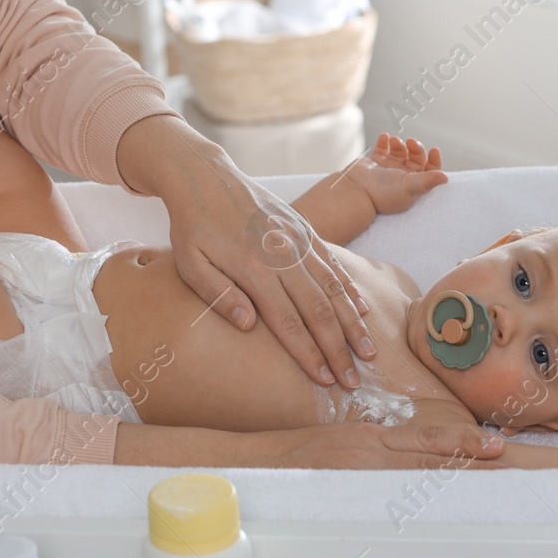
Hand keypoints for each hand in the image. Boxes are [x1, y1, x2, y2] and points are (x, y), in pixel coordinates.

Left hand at [116, 115, 373, 388]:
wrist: (204, 176)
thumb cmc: (191, 225)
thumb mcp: (190, 262)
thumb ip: (218, 294)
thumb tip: (248, 326)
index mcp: (253, 268)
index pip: (288, 321)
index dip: (308, 353)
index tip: (325, 380)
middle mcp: (283, 254)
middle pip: (318, 310)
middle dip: (338, 349)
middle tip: (354, 380)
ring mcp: (297, 239)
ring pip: (333, 287)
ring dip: (353, 322)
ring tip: (368, 351)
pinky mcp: (304, 227)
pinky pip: (333, 262)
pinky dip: (349, 287)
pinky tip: (362, 308)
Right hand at [256, 420, 506, 470]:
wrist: (263, 459)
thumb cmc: (302, 455)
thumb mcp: (345, 443)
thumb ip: (379, 450)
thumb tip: (414, 461)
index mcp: (374, 436)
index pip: (428, 438)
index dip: (463, 440)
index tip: (494, 443)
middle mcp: (373, 448)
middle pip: (431, 452)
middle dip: (469, 454)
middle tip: (504, 455)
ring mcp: (362, 468)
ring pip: (417, 470)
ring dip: (454, 472)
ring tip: (489, 473)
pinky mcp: (350, 483)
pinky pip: (391, 491)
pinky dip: (420, 495)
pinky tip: (442, 502)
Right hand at [344, 133, 447, 214]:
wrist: (357, 192)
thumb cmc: (384, 194)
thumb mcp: (409, 187)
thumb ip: (427, 181)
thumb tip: (446, 178)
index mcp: (413, 184)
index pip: (429, 171)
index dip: (434, 160)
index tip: (434, 150)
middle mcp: (402, 176)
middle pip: (416, 157)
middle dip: (415, 148)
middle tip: (411, 142)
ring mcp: (388, 168)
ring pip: (400, 150)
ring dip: (400, 143)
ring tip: (395, 141)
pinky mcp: (374, 161)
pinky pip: (382, 147)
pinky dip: (384, 140)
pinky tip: (385, 137)